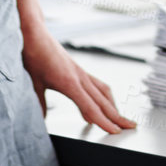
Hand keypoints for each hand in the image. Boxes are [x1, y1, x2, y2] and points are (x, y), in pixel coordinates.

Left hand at [22, 20, 137, 134]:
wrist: (35, 33)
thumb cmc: (34, 55)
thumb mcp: (34, 83)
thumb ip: (40, 103)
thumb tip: (41, 120)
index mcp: (70, 83)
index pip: (91, 107)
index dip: (104, 121)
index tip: (115, 131)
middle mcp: (80, 78)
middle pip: (103, 101)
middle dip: (118, 116)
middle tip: (131, 126)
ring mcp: (81, 73)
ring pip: (103, 92)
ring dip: (113, 105)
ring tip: (120, 118)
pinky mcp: (79, 70)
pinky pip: (97, 85)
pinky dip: (103, 97)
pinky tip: (100, 105)